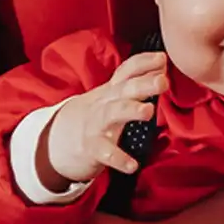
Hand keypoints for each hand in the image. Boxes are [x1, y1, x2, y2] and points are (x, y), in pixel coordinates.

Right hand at [40, 51, 167, 188]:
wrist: (60, 140)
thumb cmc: (98, 115)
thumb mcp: (114, 97)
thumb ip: (138, 82)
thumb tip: (163, 64)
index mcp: (113, 91)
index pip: (127, 71)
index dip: (143, 63)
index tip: (162, 58)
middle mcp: (105, 103)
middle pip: (124, 89)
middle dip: (143, 84)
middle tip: (162, 81)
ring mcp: (97, 124)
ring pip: (113, 113)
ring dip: (130, 110)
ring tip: (148, 111)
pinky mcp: (92, 148)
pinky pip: (106, 153)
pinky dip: (119, 158)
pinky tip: (133, 165)